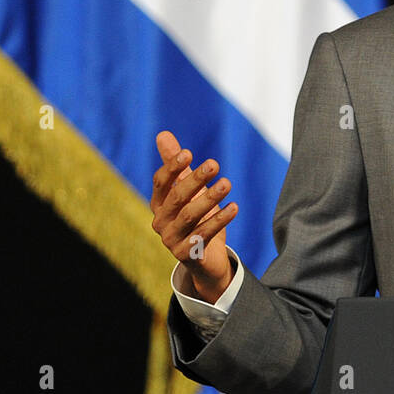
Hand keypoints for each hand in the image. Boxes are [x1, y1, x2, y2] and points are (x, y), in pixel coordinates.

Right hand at [151, 129, 237, 302]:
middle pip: (177, 197)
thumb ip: (176, 164)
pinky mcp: (186, 255)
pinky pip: (203, 235)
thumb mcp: (189, 189)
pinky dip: (219, 220)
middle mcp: (160, 222)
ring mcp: (171, 240)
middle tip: (215, 164)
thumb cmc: (196, 218)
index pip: (160, 183)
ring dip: (209, 198)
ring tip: (227, 183)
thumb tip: (162, 134)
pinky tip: (234, 207)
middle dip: (195, 180)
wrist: (206, 259)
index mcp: (158, 204)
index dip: (173, 167)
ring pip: (190, 216)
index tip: (189, 153)